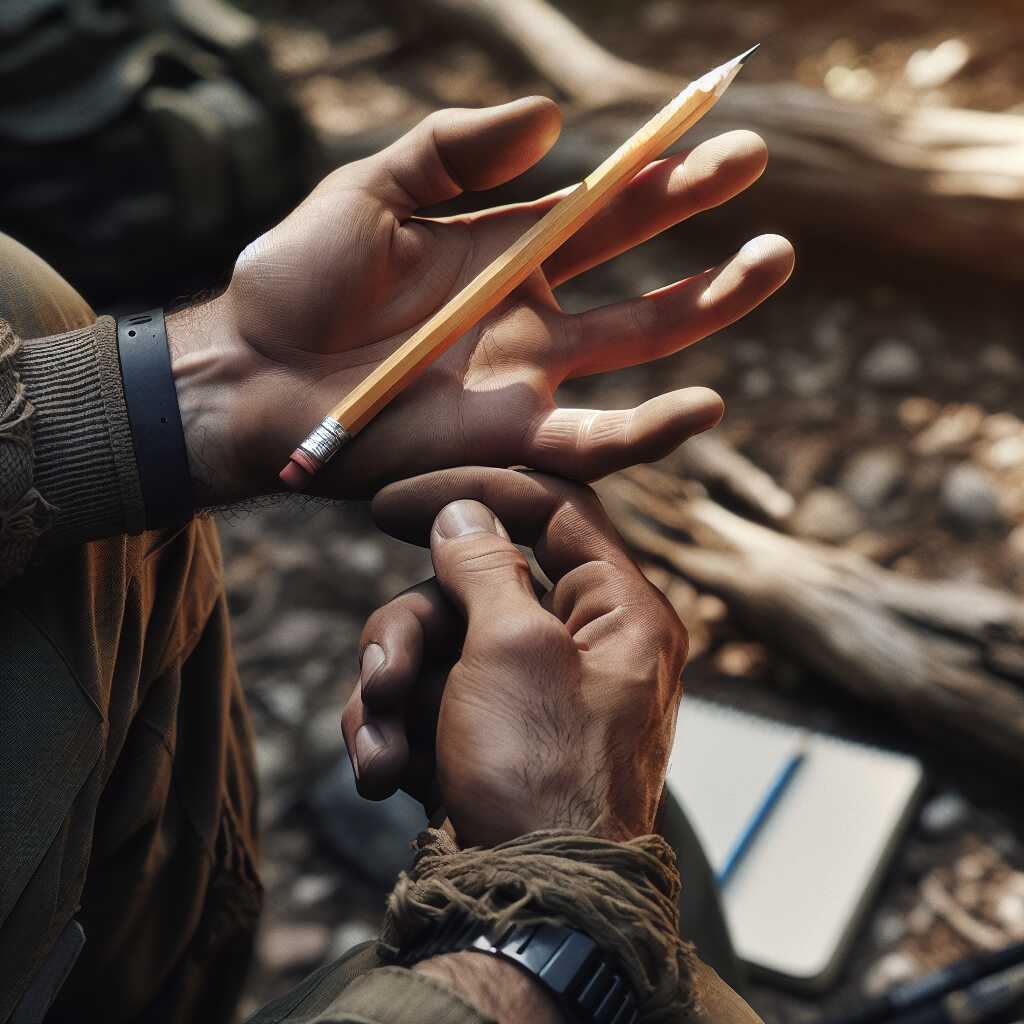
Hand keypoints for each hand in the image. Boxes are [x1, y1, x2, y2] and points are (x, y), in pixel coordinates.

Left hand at [168, 98, 792, 505]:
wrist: (250, 378)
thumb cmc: (294, 285)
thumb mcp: (367, 192)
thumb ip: (451, 148)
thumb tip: (552, 119)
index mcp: (500, 250)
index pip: (598, 201)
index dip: (654, 159)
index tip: (712, 110)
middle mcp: (529, 314)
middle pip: (637, 261)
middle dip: (697, 212)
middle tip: (753, 161)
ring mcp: (527, 380)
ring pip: (640, 343)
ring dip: (708, 305)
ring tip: (770, 259)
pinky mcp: (510, 440)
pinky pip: (595, 440)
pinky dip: (652, 430)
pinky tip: (706, 404)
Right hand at [340, 468, 686, 847]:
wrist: (533, 907)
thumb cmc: (541, 775)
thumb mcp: (513, 651)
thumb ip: (486, 567)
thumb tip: (464, 510)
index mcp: (621, 612)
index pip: (554, 509)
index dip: (476, 493)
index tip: (393, 504)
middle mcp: (582, 643)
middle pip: (476, 585)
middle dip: (413, 631)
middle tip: (384, 677)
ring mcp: (533, 690)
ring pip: (443, 641)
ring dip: (393, 688)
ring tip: (380, 750)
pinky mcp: (493, 731)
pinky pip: (437, 693)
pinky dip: (402, 726)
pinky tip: (384, 773)